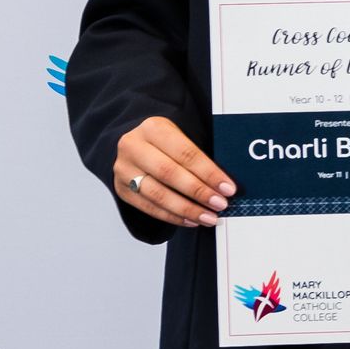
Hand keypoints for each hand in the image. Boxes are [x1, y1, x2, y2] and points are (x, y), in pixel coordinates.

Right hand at [111, 116, 233, 228]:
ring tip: (209, 217)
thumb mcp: (182, 134)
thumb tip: (225, 183)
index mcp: (153, 128)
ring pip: (157, 194)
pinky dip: (172, 216)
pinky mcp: (121, 189)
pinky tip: (191, 220)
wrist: (134, 143)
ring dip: (186, 209)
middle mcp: (133, 147)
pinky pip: (148, 207)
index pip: (186, 153)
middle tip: (220, 204)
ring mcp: (124, 169)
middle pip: (169, 173)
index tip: (228, 188)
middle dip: (198, 192)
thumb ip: (200, 154)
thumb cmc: (167, 141)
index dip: (209, 173)